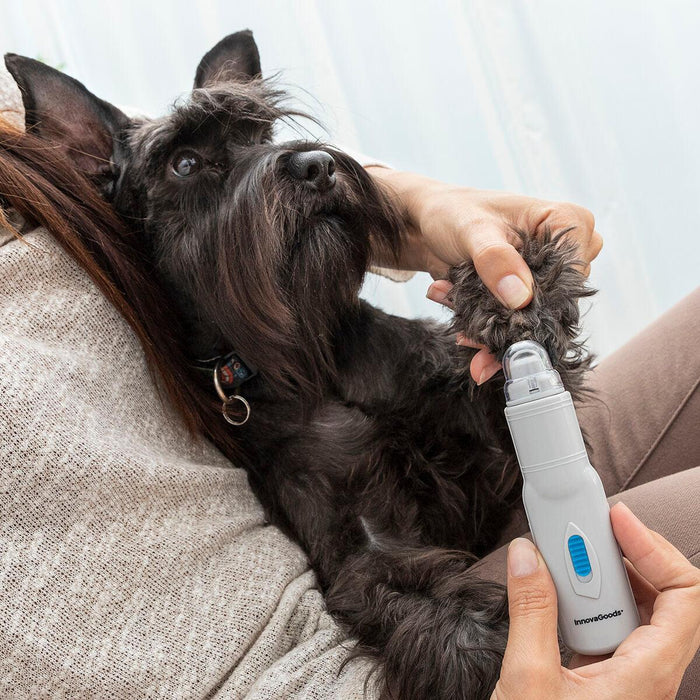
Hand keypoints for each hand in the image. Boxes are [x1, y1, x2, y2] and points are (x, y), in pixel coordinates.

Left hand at [367, 168, 601, 383]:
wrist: (428, 225)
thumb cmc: (453, 212)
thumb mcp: (471, 230)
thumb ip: (495, 260)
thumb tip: (521, 297)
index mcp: (568, 220)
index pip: (573, 273)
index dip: (546, 302)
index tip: (510, 319)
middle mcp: (567, 251)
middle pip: (555, 302)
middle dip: (513, 323)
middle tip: (473, 332)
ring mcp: (548, 275)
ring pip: (535, 317)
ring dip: (497, 330)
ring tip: (463, 329)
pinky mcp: (527, 294)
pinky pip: (517, 323)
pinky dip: (490, 332)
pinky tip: (464, 332)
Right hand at [491, 503, 699, 699]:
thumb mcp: (528, 682)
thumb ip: (530, 611)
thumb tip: (527, 556)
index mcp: (645, 677)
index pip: (688, 598)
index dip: (658, 550)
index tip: (617, 521)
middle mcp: (649, 675)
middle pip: (666, 597)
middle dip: (626, 555)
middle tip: (586, 534)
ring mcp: (630, 678)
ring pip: (639, 610)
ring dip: (604, 577)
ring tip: (568, 560)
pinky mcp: (608, 679)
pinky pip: (614, 627)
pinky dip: (589, 599)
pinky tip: (559, 594)